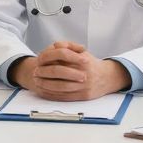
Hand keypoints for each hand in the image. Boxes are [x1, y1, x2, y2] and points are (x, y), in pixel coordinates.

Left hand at [15, 42, 129, 100]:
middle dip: (44, 72)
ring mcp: (83, 86)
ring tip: (37, 81)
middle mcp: (83, 73)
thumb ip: (68, 46)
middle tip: (35, 72)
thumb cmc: (90, 64)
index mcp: (83, 60)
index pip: (61, 55)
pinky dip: (51, 94)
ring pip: (59, 86)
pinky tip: (43, 91)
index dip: (47, 57)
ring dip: (45, 84)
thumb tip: (54, 46)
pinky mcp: (82, 96)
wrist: (107, 78)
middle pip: (58, 72)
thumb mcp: (81, 52)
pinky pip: (63, 97)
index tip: (39, 59)